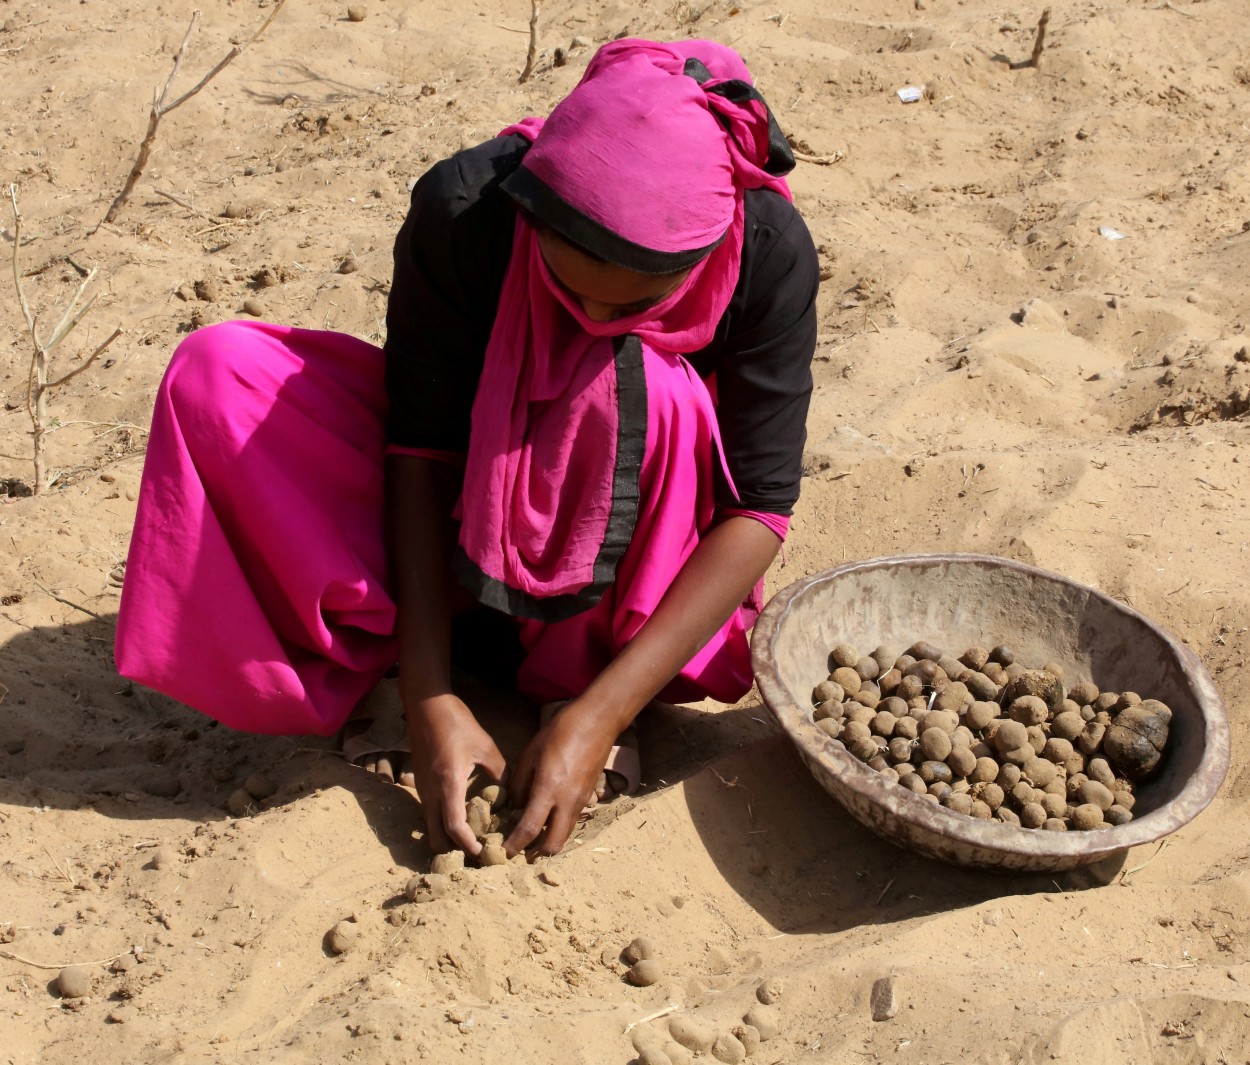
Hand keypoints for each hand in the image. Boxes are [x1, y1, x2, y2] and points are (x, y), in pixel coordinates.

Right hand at [406, 693, 506, 855]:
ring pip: (430, 827)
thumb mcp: (485, 747)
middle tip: (477, 851)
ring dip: (447, 837)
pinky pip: (429, 814)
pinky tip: (462, 817)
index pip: (453, 826)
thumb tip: (513, 796)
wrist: (426, 706)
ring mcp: (421, 790)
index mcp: (448, 783)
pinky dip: (442, 822)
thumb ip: (500, 773)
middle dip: (454, 850)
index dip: (468, 845)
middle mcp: (430, 792)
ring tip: (472, 838)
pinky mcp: (420, 785)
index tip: (482, 853)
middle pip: (435, 837)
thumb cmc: (456, 723)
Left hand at [505, 699, 619, 857]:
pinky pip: (572, 821)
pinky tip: (548, 820)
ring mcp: (581, 800)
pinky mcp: (589, 795)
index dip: (515, 844)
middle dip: (535, 854)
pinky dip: (558, 828)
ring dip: (548, 842)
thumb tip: (515, 805)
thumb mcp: (531, 752)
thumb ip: (520, 782)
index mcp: (549, 789)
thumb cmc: (560, 731)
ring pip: (565, 835)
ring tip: (531, 839)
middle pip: (553, 844)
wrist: (598, 720)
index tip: (504, 851)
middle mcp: (567, 801)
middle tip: (519, 852)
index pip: (530, 828)